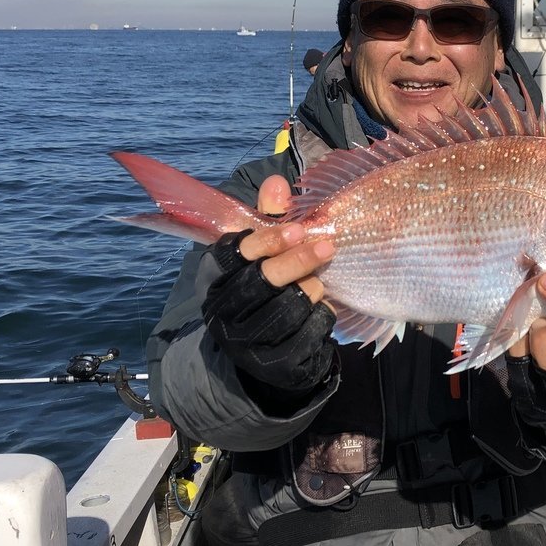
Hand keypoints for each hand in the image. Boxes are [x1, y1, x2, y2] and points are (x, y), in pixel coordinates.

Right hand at [198, 176, 337, 397]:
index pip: (236, 254)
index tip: (298, 229)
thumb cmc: (260, 290)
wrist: (255, 357)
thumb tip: (277, 182)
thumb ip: (268, 219)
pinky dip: (322, 316)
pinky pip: (310, 333)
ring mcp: (247, 342)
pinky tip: (322, 307)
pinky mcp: (274, 364)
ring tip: (319, 282)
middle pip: (264, 281)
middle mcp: (225, 311)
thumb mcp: (258, 255)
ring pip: (289, 307)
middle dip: (298, 261)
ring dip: (311, 289)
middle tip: (328, 246)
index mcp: (217, 278)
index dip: (268, 240)